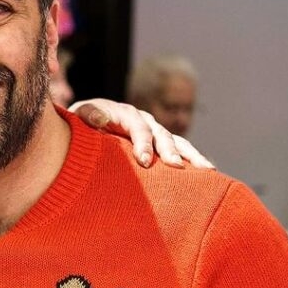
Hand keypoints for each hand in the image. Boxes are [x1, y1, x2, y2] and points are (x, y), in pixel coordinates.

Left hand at [69, 99, 213, 169]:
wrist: (85, 123)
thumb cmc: (81, 123)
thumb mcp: (81, 115)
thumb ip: (90, 115)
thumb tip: (101, 119)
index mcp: (127, 114)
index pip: (139, 128)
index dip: (143, 143)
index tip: (144, 161)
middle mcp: (145, 121)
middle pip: (162, 135)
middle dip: (170, 150)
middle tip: (176, 166)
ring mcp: (154, 132)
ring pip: (177, 141)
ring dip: (191, 155)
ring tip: (207, 169)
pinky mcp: (158, 145)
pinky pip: (178, 150)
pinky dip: (191, 160)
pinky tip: (206, 173)